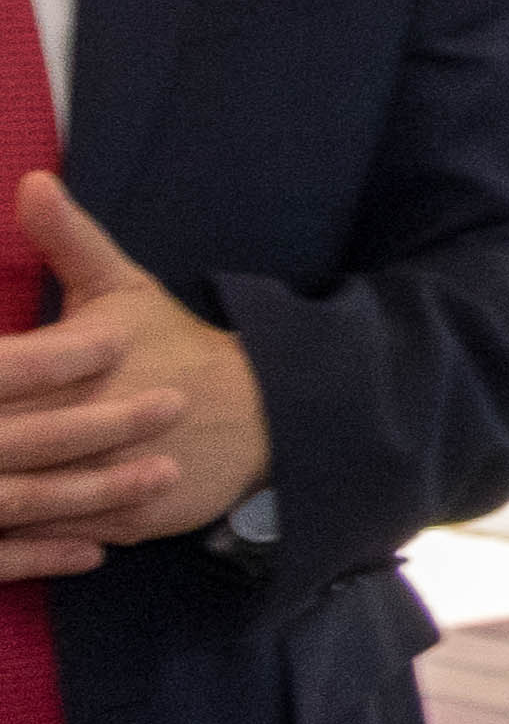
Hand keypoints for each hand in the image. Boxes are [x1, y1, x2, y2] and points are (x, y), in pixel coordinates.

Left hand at [0, 177, 257, 576]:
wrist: (269, 413)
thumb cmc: (178, 347)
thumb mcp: (124, 289)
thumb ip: (68, 240)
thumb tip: (31, 181)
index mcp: (70, 364)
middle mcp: (84, 426)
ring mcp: (103, 481)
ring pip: (15, 501)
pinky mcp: (121, 521)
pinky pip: (50, 538)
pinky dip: (14, 542)